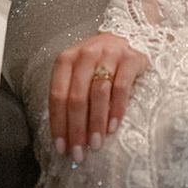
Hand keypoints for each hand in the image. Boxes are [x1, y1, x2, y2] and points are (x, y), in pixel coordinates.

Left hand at [48, 32, 147, 162]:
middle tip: (79, 153)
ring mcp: (108, 55)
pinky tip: (113, 128)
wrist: (129, 35)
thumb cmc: (98, 61)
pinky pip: (121, 87)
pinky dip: (116, 110)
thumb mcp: (79, 71)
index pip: (57, 95)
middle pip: (76, 97)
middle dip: (76, 129)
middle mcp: (84, 55)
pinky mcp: (130, 59)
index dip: (58, 123)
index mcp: (65, 59)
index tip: (61, 147)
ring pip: (98, 93)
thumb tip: (66, 135)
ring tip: (95, 145)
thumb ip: (70, 95)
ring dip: (95, 123)